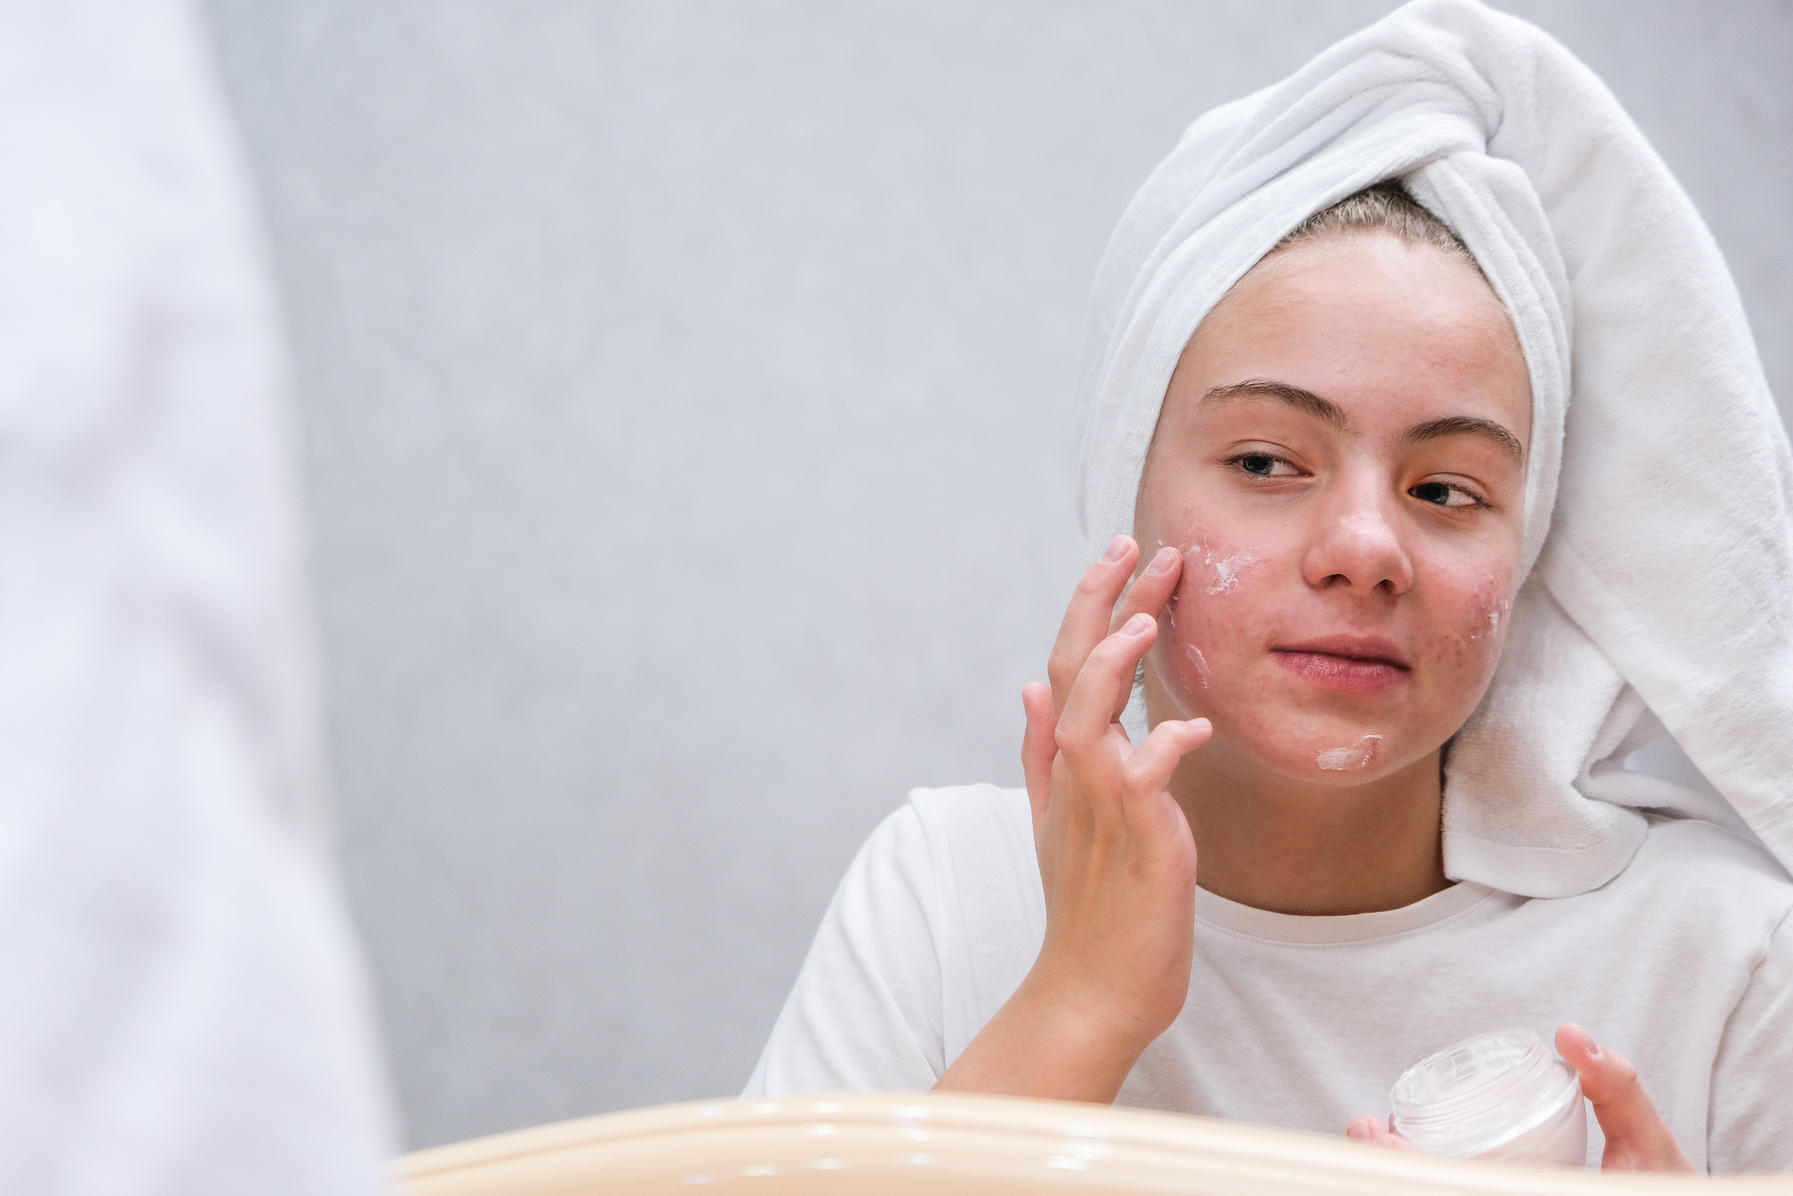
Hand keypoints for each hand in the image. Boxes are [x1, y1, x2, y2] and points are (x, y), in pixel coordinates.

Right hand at [935, 535, 1209, 1101]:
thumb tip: (1028, 687)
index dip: (1089, 604)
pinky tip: (1195, 727)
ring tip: (1147, 617)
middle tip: (1141, 547)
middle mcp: (1074, 778)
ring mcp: (1100, 810)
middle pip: (1072, 672)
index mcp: (1063, 766)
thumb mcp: (1056, 823)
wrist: (1089, 992)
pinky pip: (1143, 783)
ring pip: (1088, 718)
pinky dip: (1164, 750)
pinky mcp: (1138, 844)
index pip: (1064, 665)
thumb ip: (1041, 752)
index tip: (1121, 553)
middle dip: (1103, 604)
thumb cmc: (1088, 911)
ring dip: (1112, 665)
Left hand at [1345, 1024, 1692, 1171]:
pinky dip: (1427, 1181)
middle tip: (1365, 1131)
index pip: (1463, 1188)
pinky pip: (1460, 1192)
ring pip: (1442, 1195)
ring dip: (1405, 1178)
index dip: (1410, 1167)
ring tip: (1372, 1141)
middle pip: (1440, 1194)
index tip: (1376, 1133)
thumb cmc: (1664, 1190)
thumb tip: (1571, 1036)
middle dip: (1392, 1171)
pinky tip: (1407, 1160)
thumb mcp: (1654, 1147)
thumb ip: (1617, 1089)